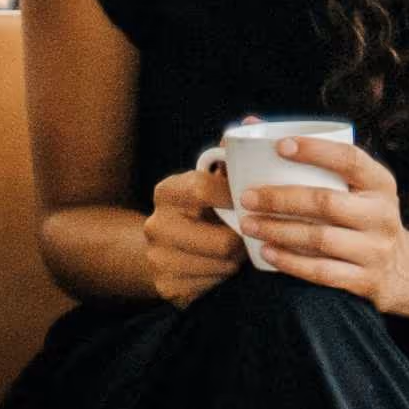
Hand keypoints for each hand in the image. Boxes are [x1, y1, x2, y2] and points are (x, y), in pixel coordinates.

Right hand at [144, 166, 245, 308]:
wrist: (159, 247)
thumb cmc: (196, 210)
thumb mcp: (206, 182)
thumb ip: (228, 159)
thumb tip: (251, 121)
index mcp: (167, 192)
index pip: (204, 190)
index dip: (235, 199)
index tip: (248, 203)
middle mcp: (157, 225)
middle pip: (224, 242)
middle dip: (241, 241)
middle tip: (244, 236)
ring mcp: (159, 258)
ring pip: (223, 266)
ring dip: (234, 261)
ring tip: (229, 251)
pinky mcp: (167, 286)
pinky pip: (212, 286)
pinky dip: (220, 278)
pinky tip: (214, 267)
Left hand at [237, 137, 408, 311]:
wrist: (404, 269)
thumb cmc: (362, 214)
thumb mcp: (356, 185)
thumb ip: (315, 157)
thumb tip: (252, 123)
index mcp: (380, 183)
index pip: (350, 159)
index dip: (315, 151)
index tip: (279, 145)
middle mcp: (382, 215)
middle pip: (326, 202)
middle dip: (280, 199)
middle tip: (247, 197)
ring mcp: (376, 250)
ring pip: (320, 239)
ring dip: (278, 231)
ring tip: (249, 225)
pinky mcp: (367, 280)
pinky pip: (323, 271)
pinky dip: (291, 262)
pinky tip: (267, 252)